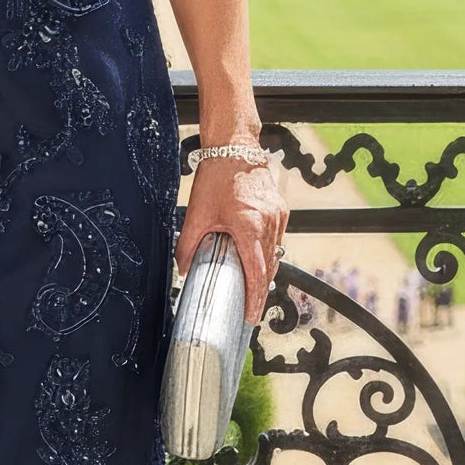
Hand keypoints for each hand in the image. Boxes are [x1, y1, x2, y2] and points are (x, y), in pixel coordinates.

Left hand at [175, 151, 289, 322]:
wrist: (234, 148)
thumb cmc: (216, 178)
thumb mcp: (197, 214)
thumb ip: (188, 245)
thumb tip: (183, 269)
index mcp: (249, 228)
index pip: (257, 274)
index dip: (254, 299)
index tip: (250, 316)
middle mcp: (269, 224)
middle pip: (269, 268)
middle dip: (260, 291)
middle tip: (248, 310)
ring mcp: (278, 217)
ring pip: (275, 255)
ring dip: (265, 273)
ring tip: (252, 290)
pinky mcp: (281, 211)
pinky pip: (277, 240)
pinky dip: (268, 254)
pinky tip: (257, 261)